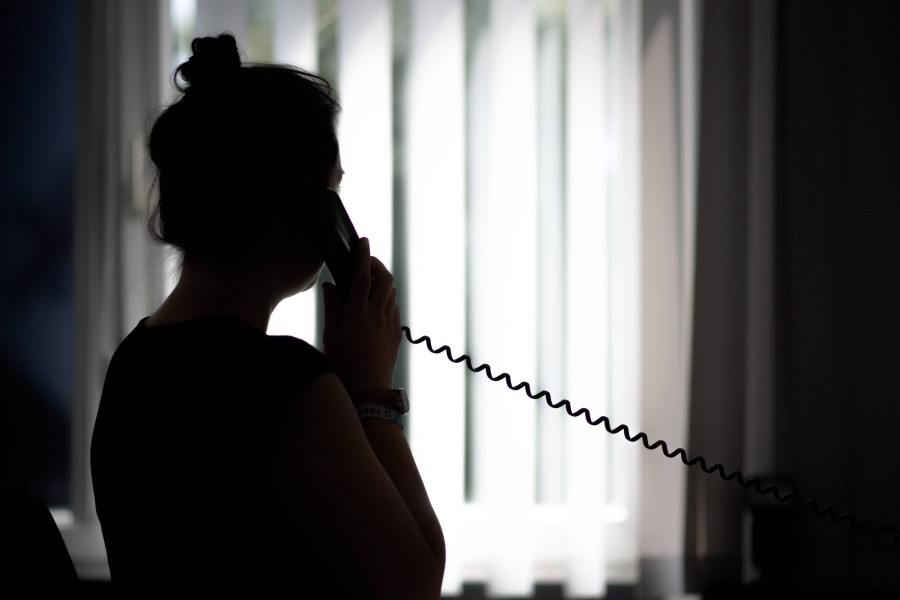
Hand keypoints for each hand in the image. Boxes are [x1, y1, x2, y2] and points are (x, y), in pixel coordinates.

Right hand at [322, 238, 401, 394]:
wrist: (368, 390)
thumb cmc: (343, 365)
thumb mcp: (331, 335)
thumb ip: (332, 307)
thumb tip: (331, 286)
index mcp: (357, 313)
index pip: (361, 275)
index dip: (362, 255)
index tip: (362, 241)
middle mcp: (377, 314)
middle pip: (384, 278)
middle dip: (376, 265)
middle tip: (366, 262)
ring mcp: (390, 323)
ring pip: (391, 292)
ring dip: (382, 282)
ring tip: (369, 283)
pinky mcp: (397, 333)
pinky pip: (394, 308)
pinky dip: (386, 299)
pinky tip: (375, 306)